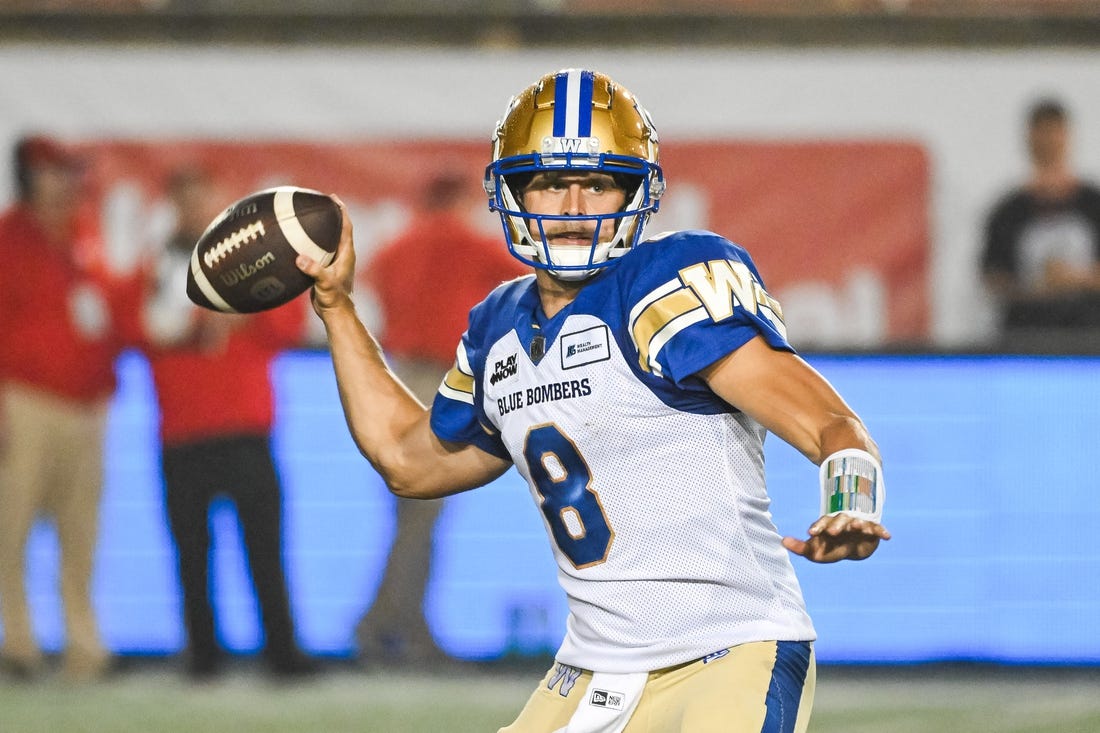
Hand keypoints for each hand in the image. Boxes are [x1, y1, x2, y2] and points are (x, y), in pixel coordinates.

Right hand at [296, 196, 355, 316]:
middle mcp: (342, 255)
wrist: (335, 313)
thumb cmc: (334, 299)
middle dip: (329, 215)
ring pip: (327, 239)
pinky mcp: (325, 269)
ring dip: (319, 228)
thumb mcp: (324, 283)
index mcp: (346, 254)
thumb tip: (300, 258)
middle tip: (317, 202)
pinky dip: (309, 243)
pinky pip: (317, 250)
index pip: (346, 226)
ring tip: (306, 216)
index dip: (340, 211)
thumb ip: (314, 270)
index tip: (333, 198)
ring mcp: (334, 262)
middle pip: (337, 229)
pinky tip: (296, 241)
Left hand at [782, 513, 890, 563]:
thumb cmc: (831, 547)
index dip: (817, 527)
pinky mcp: (872, 530)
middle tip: (833, 531)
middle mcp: (843, 522)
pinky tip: (887, 536)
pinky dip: (881, 531)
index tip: (811, 533)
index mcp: (828, 525)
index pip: (821, 523)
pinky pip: (877, 529)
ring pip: (858, 522)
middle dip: (836, 524)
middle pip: (839, 520)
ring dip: (858, 524)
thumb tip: (782, 541)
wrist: (854, 545)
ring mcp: (858, 524)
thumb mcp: (816, 550)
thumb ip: (801, 547)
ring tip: (858, 526)